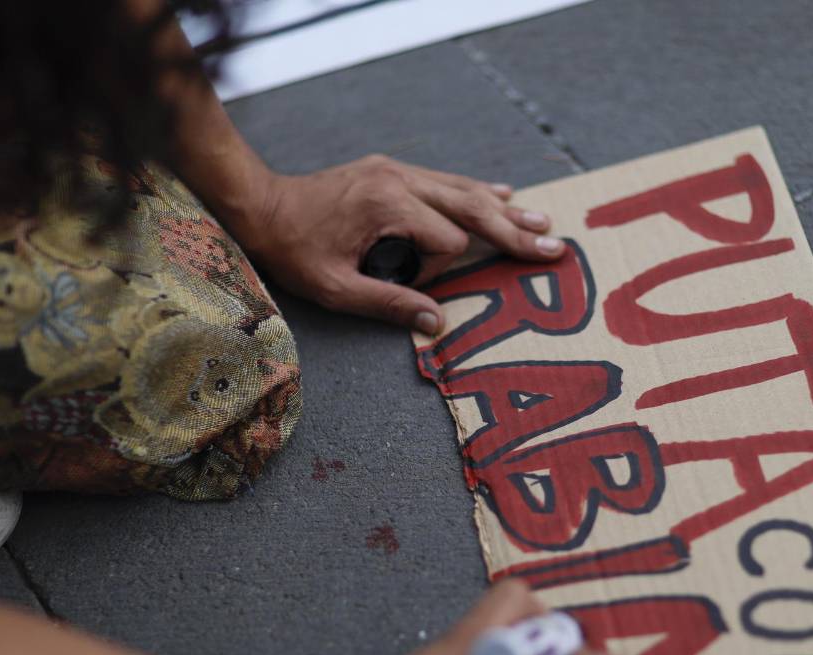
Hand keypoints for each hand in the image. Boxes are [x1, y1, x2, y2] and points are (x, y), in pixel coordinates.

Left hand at [234, 156, 564, 334]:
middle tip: (553, 247)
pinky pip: (446, 181)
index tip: (414, 283)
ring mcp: (397, 170)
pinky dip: (476, 191)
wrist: (259, 203)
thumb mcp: (336, 289)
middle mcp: (400, 180)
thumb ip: (390, 304)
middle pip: (473, 207)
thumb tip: (439, 325)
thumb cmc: (292, 249)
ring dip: (504, 208)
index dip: (441, 270)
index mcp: (388, 207)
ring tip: (540, 222)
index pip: (447, 242)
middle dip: (513, 230)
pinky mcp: (392, 170)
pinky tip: (504, 193)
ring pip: (465, 189)